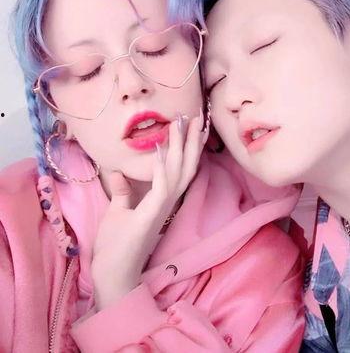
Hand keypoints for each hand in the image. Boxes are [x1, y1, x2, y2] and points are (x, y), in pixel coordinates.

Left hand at [91, 112, 207, 309]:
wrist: (113, 273)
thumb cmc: (116, 246)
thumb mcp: (117, 211)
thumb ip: (122, 192)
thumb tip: (117, 173)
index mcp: (161, 199)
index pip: (180, 169)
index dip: (187, 148)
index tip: (191, 126)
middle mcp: (167, 201)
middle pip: (185, 166)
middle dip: (190, 141)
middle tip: (195, 116)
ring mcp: (161, 208)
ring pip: (178, 171)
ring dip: (181, 146)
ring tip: (182, 123)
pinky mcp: (151, 215)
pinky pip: (162, 187)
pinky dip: (164, 168)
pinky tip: (163, 150)